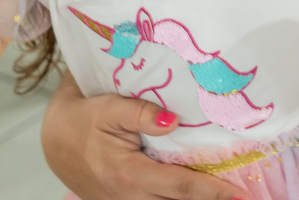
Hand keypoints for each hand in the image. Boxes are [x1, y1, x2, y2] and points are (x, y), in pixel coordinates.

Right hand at [42, 75, 242, 199]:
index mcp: (129, 175)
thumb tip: (173, 120)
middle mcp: (128, 198)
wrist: (53, 141)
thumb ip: (140, 112)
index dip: (213, 191)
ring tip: (227, 195)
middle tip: (245, 195)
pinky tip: (197, 192)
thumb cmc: (82, 119)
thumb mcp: (108, 107)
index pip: (181, 187)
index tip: (240, 194)